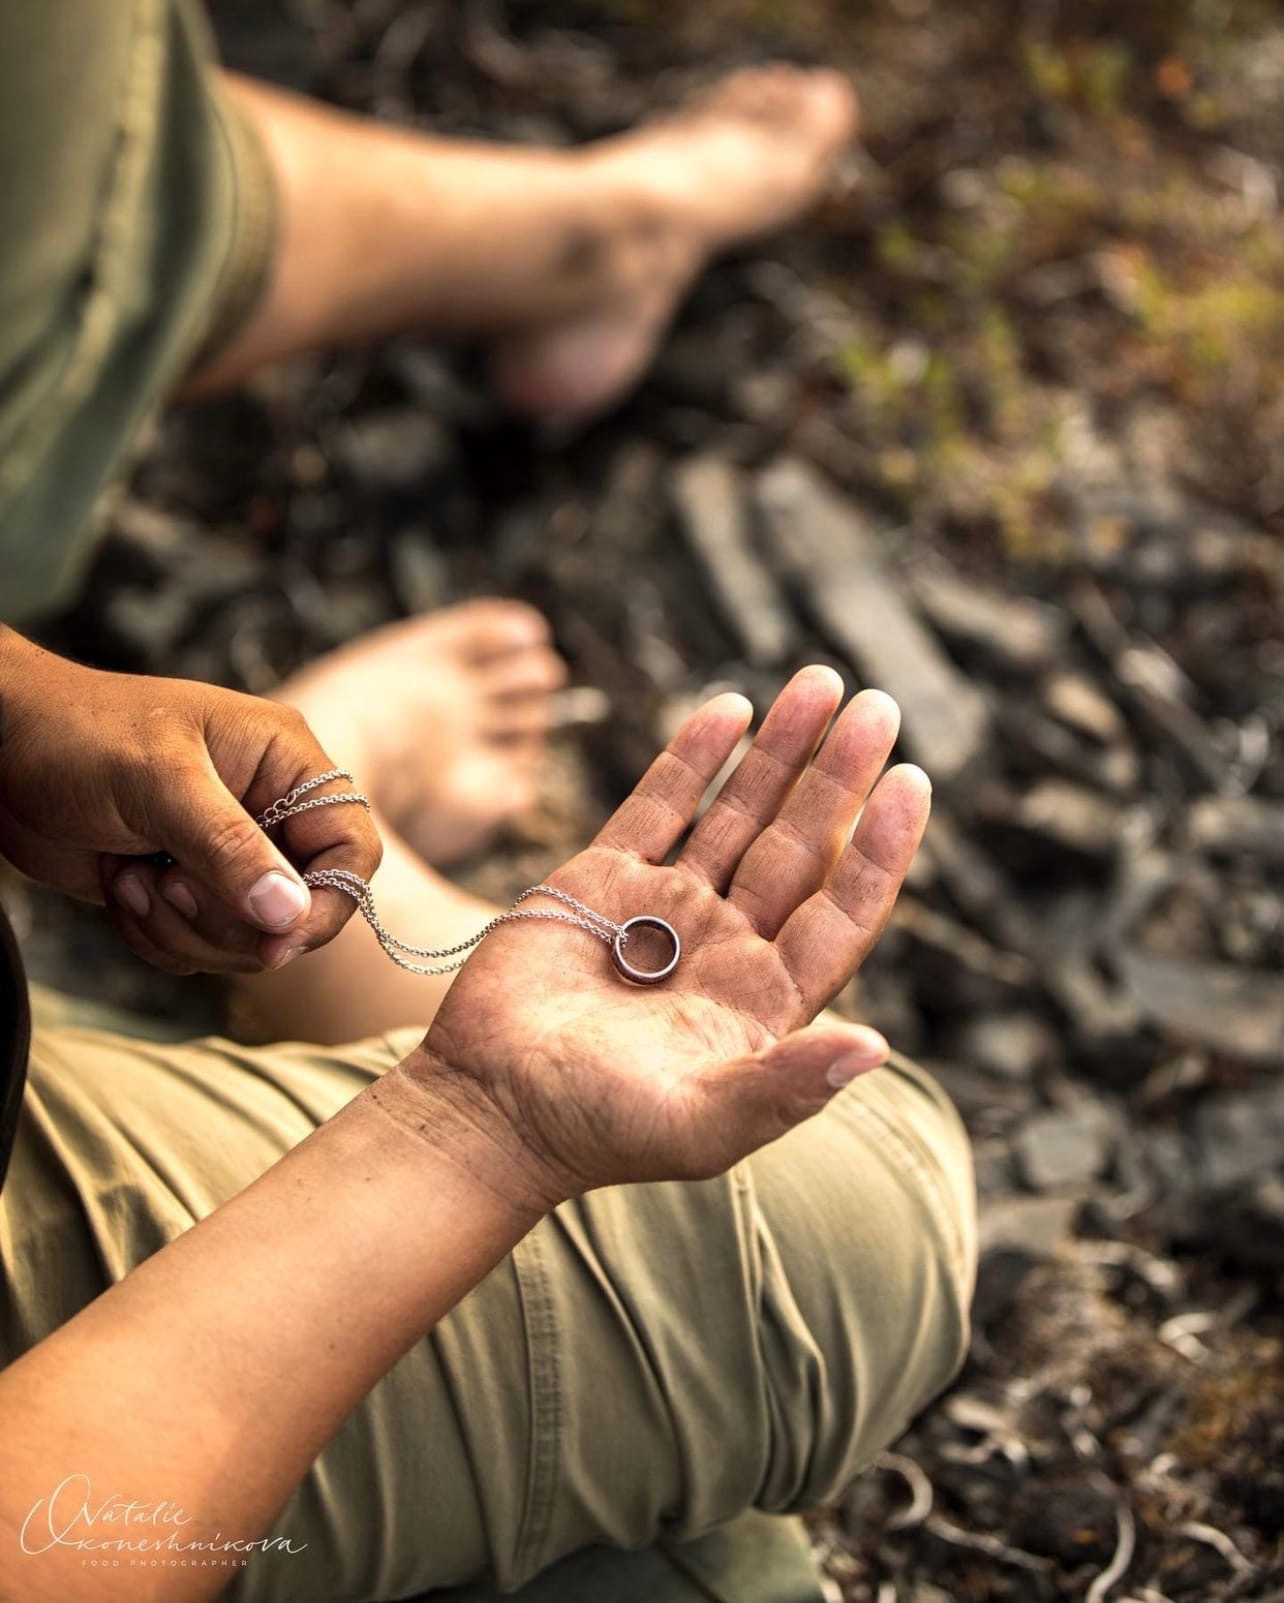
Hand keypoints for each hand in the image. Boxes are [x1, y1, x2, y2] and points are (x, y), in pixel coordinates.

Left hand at [0, 628, 381, 973]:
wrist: (1, 750)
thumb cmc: (80, 735)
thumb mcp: (158, 783)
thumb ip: (228, 849)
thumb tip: (289, 915)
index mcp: (286, 763)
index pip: (351, 848)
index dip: (327, 902)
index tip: (276, 939)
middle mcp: (270, 810)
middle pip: (301, 908)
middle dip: (229, 920)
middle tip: (168, 886)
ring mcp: (230, 854)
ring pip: (250, 938)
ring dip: (184, 931)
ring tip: (135, 878)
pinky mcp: (189, 888)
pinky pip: (203, 948)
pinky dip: (158, 938)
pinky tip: (122, 885)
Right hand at [399, 667, 929, 1208]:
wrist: (489, 1106)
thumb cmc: (596, 1129)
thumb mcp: (701, 1125)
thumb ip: (784, 1086)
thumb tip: (876, 1050)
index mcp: (766, 997)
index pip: (842, 909)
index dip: (880, 847)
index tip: (912, 780)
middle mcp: (728, 942)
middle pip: (798, 844)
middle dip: (837, 775)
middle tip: (877, 704)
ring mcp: (667, 904)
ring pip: (737, 812)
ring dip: (779, 751)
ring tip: (820, 683)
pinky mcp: (603, 878)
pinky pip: (661, 803)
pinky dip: (694, 757)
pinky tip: (732, 710)